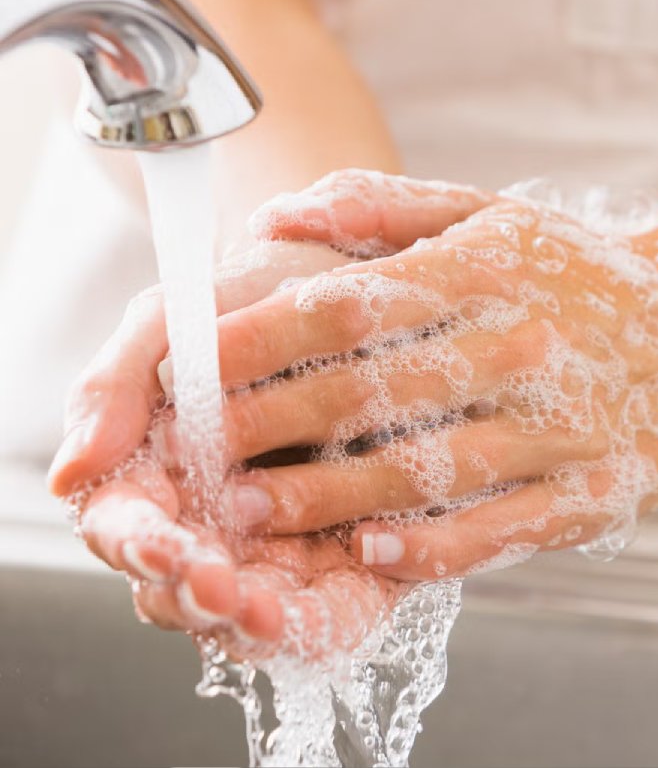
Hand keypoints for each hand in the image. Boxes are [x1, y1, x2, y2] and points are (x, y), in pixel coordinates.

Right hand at [52, 240, 406, 656]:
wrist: (329, 292)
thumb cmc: (240, 304)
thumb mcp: (172, 321)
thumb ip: (114, 386)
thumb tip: (69, 475)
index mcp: (150, 471)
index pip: (126, 528)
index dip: (141, 545)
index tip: (166, 548)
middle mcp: (203, 515)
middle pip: (181, 584)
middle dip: (197, 595)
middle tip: (222, 593)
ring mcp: (266, 536)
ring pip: (243, 605)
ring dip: (251, 620)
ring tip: (267, 615)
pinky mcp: (333, 547)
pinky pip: (321, 603)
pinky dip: (319, 619)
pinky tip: (320, 616)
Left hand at [196, 170, 657, 580]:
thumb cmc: (580, 271)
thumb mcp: (491, 215)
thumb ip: (383, 208)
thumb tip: (276, 214)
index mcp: (488, 271)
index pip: (352, 303)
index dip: (261, 336)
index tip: (190, 362)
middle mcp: (522, 344)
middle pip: (376, 392)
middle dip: (275, 424)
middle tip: (197, 454)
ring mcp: (564, 423)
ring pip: (430, 468)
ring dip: (333, 496)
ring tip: (253, 512)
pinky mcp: (598, 488)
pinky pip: (504, 524)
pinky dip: (436, 543)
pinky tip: (373, 549)